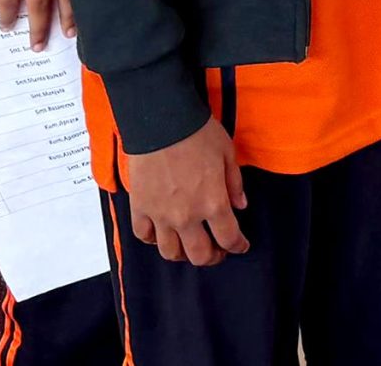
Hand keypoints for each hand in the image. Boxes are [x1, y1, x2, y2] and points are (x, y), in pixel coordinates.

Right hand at [124, 118, 249, 265]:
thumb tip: (240, 206)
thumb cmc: (199, 134)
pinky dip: (153, 239)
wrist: (161, 122)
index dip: (238, 246)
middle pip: (199, 255)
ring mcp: (160, 215)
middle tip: (217, 251)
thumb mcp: (228, 154)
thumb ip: (235, 184)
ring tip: (190, 246)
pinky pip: (144, 235)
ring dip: (183, 254)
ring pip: (170, 252)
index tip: (241, 246)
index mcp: (213, 203)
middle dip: (212, 257)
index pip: (228, 238)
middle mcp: (186, 216)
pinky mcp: (139, 207)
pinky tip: (162, 233)